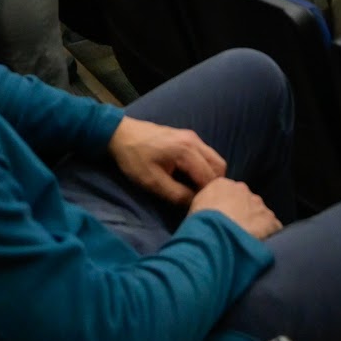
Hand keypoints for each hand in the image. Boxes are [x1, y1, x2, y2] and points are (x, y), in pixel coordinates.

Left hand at [108, 116, 225, 206]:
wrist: (120, 133)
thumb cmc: (134, 158)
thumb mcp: (152, 182)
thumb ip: (176, 195)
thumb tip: (194, 205)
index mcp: (186, 151)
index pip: (210, 177)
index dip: (208, 194)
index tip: (199, 206)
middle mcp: (194, 141)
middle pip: (219, 166)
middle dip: (214, 184)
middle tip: (200, 198)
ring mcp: (192, 136)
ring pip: (214, 159)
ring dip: (210, 175)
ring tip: (196, 190)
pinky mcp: (188, 136)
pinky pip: (206, 154)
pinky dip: (205, 167)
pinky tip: (191, 178)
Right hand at [188, 178, 280, 240]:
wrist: (215, 238)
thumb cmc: (199, 227)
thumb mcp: (193, 210)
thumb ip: (206, 205)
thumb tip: (210, 213)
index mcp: (222, 185)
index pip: (228, 194)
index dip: (226, 209)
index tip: (223, 222)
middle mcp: (243, 190)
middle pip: (246, 202)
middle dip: (243, 216)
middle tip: (234, 233)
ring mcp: (259, 206)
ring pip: (260, 215)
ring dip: (255, 226)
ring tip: (245, 243)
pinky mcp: (271, 222)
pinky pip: (272, 229)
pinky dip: (268, 237)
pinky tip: (256, 248)